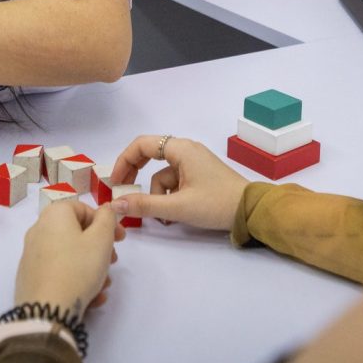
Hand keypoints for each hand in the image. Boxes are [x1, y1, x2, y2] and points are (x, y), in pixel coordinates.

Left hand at [14, 200, 124, 317]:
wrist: (45, 313)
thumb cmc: (77, 268)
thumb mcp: (101, 239)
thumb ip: (107, 218)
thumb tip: (104, 210)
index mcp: (54, 214)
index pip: (85, 209)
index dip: (106, 223)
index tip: (120, 240)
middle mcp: (38, 230)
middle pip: (76, 234)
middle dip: (99, 249)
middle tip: (112, 263)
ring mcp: (31, 255)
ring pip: (69, 255)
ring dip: (90, 268)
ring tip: (103, 286)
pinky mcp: (29, 278)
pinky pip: (57, 272)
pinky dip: (75, 279)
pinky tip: (90, 298)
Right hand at [109, 135, 248, 229]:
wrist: (249, 210)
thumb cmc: (215, 203)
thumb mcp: (177, 207)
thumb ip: (145, 205)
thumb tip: (115, 204)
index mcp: (180, 149)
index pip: (142, 144)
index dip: (124, 160)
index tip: (114, 181)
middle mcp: (185, 150)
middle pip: (150, 155)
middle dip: (136, 175)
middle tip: (124, 193)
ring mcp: (193, 162)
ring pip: (163, 174)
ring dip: (157, 195)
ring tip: (164, 217)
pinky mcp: (198, 174)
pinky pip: (175, 181)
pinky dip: (170, 196)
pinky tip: (174, 215)